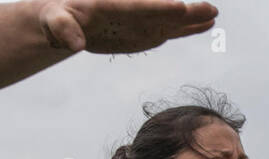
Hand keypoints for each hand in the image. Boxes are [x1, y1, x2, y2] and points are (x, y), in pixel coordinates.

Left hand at [38, 0, 217, 53]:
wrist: (62, 16)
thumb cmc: (55, 16)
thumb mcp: (55, 21)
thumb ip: (64, 29)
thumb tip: (74, 44)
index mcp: (113, 5)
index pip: (140, 6)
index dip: (159, 7)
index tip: (180, 7)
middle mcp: (132, 11)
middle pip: (163, 11)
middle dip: (187, 10)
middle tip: (211, 8)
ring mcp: (140, 21)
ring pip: (170, 20)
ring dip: (192, 19)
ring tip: (213, 16)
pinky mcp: (143, 31)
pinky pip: (168, 30)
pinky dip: (185, 28)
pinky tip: (202, 26)